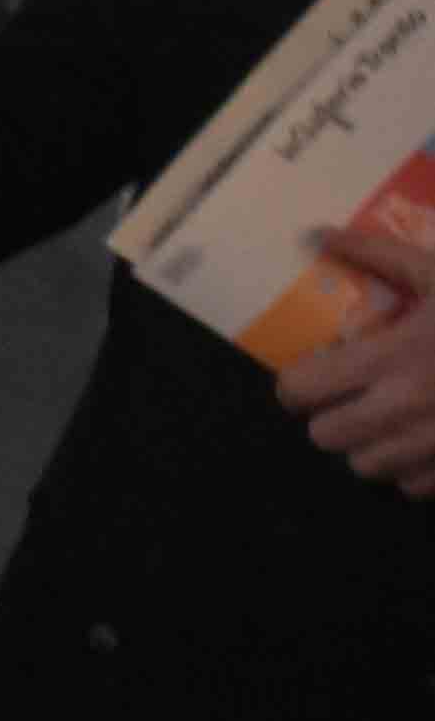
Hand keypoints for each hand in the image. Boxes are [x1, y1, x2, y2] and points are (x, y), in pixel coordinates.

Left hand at [272, 227, 434, 497]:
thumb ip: (378, 255)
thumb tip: (315, 235)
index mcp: (396, 357)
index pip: (302, 390)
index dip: (298, 382)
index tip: (314, 372)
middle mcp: (408, 411)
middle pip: (325, 437)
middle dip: (331, 415)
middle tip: (352, 396)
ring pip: (365, 468)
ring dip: (370, 445)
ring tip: (392, 417)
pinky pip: (413, 486)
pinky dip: (415, 467)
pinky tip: (432, 437)